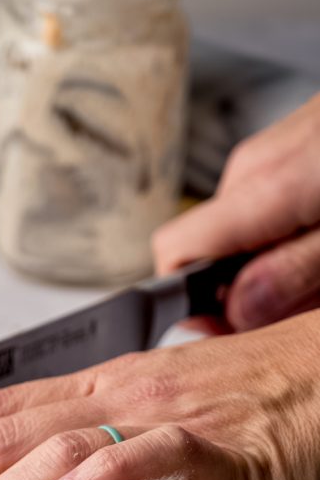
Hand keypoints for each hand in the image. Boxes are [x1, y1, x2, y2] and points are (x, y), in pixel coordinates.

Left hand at [0, 311, 319, 479]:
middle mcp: (116, 395)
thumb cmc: (243, 414)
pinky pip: (149, 455)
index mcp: (97, 389)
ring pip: (56, 448)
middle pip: (4, 431)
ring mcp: (163, 416)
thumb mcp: (151, 426)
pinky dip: (98, 478)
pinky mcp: (215, 448)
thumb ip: (96, 450)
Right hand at [154, 93, 319, 331]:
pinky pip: (272, 210)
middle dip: (250, 289)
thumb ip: (293, 274)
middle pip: (211, 251)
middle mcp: (252, 170)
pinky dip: (297, 236)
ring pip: (245, 234)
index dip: (192, 302)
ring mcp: (272, 156)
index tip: (232, 328)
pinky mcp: (294, 151)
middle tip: (308, 300)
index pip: (174, 253)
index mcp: (259, 189)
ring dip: (281, 265)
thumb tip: (234, 313)